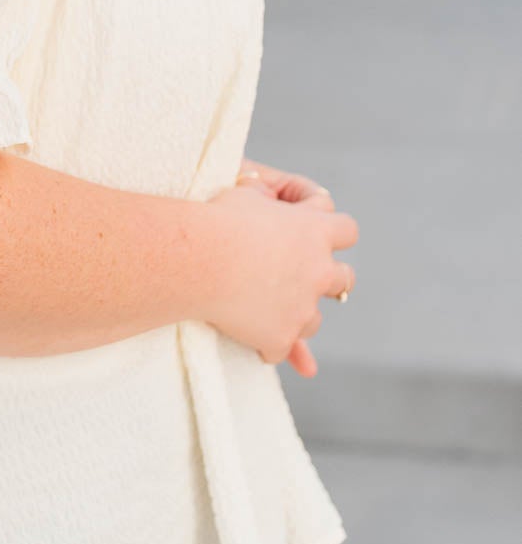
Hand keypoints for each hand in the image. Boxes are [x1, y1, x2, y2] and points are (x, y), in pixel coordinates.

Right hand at [234, 158, 337, 377]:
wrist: (197, 261)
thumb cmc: (217, 220)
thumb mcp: (246, 194)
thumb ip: (267, 196)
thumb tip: (270, 196)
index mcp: (315, 230)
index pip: (347, 229)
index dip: (333, 231)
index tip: (314, 234)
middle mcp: (319, 270)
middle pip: (344, 278)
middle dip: (326, 278)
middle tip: (302, 277)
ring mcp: (302, 308)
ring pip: (315, 319)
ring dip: (298, 313)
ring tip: (269, 308)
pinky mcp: (280, 337)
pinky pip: (282, 349)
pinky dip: (269, 344)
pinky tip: (251, 338)